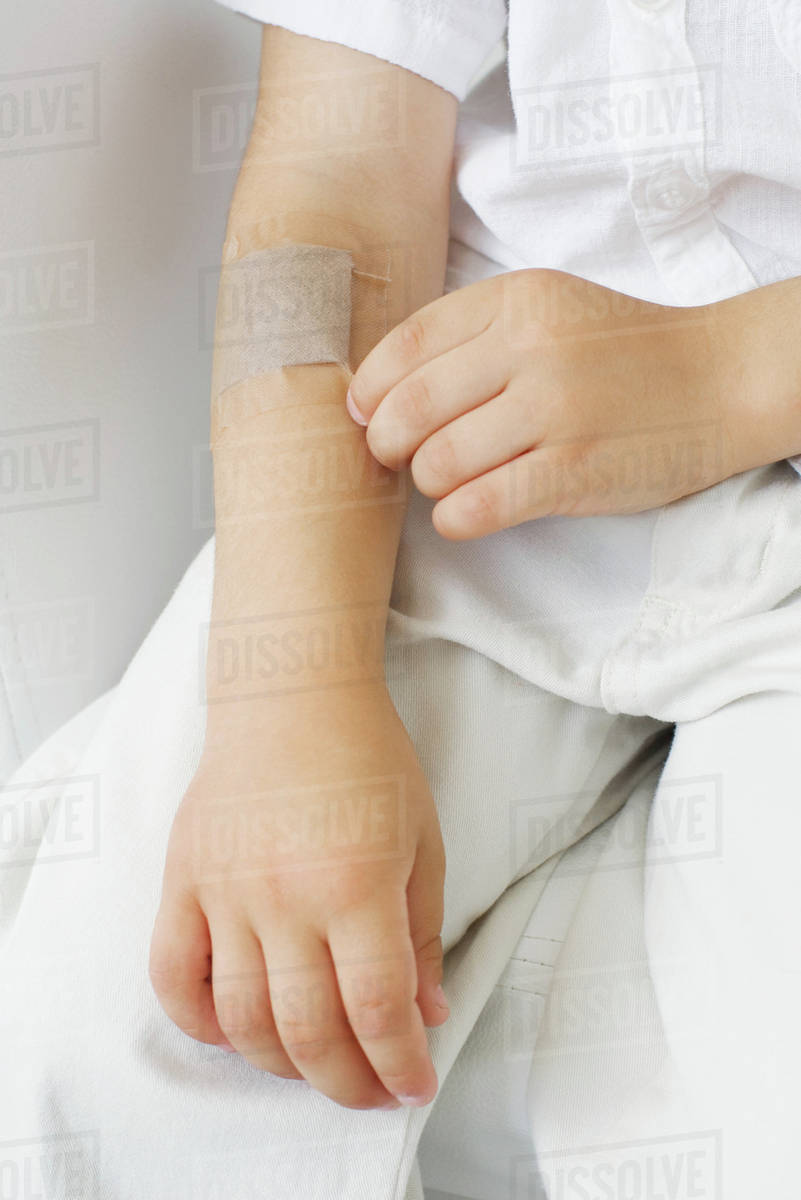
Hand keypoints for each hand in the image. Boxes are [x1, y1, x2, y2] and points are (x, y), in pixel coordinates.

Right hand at [149, 684, 448, 1110]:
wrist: (292, 692)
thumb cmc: (369, 759)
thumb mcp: (422, 841)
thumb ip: (422, 935)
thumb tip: (425, 1015)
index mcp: (356, 882)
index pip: (376, 1008)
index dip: (399, 1064)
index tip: (414, 1084)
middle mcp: (285, 894)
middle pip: (309, 1030)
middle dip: (348, 1083)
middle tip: (371, 1091)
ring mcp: (225, 889)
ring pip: (241, 1019)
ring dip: (282, 1064)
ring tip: (315, 1064)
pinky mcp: (182, 879)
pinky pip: (173, 976)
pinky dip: (199, 1022)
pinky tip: (236, 1030)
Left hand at [345, 268, 758, 538]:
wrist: (720, 381)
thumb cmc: (623, 353)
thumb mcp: (550, 309)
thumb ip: (475, 335)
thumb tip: (382, 389)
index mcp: (516, 300)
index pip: (406, 344)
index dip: (369, 389)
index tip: (365, 414)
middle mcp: (531, 348)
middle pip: (411, 408)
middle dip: (385, 443)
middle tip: (395, 457)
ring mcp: (554, 410)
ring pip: (438, 461)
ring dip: (427, 483)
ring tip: (447, 482)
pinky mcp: (574, 471)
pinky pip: (479, 505)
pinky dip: (454, 518)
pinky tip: (462, 514)